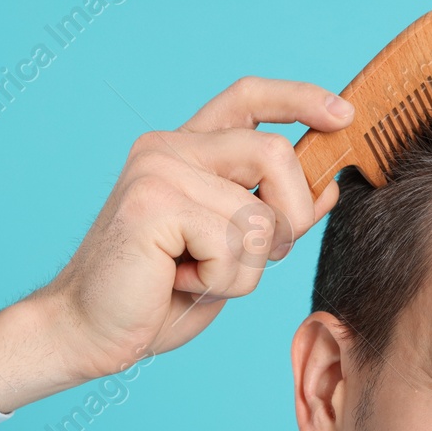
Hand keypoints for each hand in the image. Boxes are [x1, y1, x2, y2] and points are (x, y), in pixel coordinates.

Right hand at [0, 77, 354, 412]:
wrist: (88, 331)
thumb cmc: (157, 295)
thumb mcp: (232, 251)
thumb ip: (272, 214)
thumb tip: (328, 186)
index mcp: (186, 150)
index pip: (247, 99)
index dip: (298, 99)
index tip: (343, 114)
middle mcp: (169, 149)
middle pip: (275, 154)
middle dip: (292, 217)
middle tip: (260, 258)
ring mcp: (158, 171)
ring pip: (260, 215)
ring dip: (247, 267)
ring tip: (199, 275)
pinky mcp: (153, 204)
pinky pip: (234, 245)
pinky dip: (223, 281)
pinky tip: (181, 282)